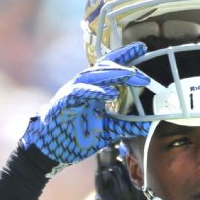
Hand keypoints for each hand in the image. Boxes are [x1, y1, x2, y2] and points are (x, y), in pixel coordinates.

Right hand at [22, 42, 151, 168]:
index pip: (110, 67)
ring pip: (91, 76)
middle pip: (103, 68)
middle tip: (144, 75)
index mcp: (93, 89)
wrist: (50, 151)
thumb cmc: (76, 137)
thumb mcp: (108, 130)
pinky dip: (94, 91)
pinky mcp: (63, 103)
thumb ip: (127, 125)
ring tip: (130, 76)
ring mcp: (72, 92)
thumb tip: (149, 125)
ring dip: (112, 74)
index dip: (124, 56)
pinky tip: (109, 93)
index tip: (142, 48)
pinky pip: (78, 93)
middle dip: (123, 66)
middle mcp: (83, 86)